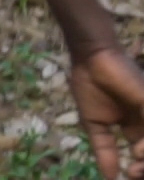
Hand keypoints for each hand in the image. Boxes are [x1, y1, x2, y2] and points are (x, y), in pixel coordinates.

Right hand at [71, 47, 143, 178]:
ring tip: (135, 160)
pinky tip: (137, 150)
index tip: (127, 174)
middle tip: (132, 172)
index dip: (139, 168)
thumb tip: (109, 177)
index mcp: (136, 128)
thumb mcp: (94, 124)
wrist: (89, 60)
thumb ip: (104, 149)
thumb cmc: (90, 86)